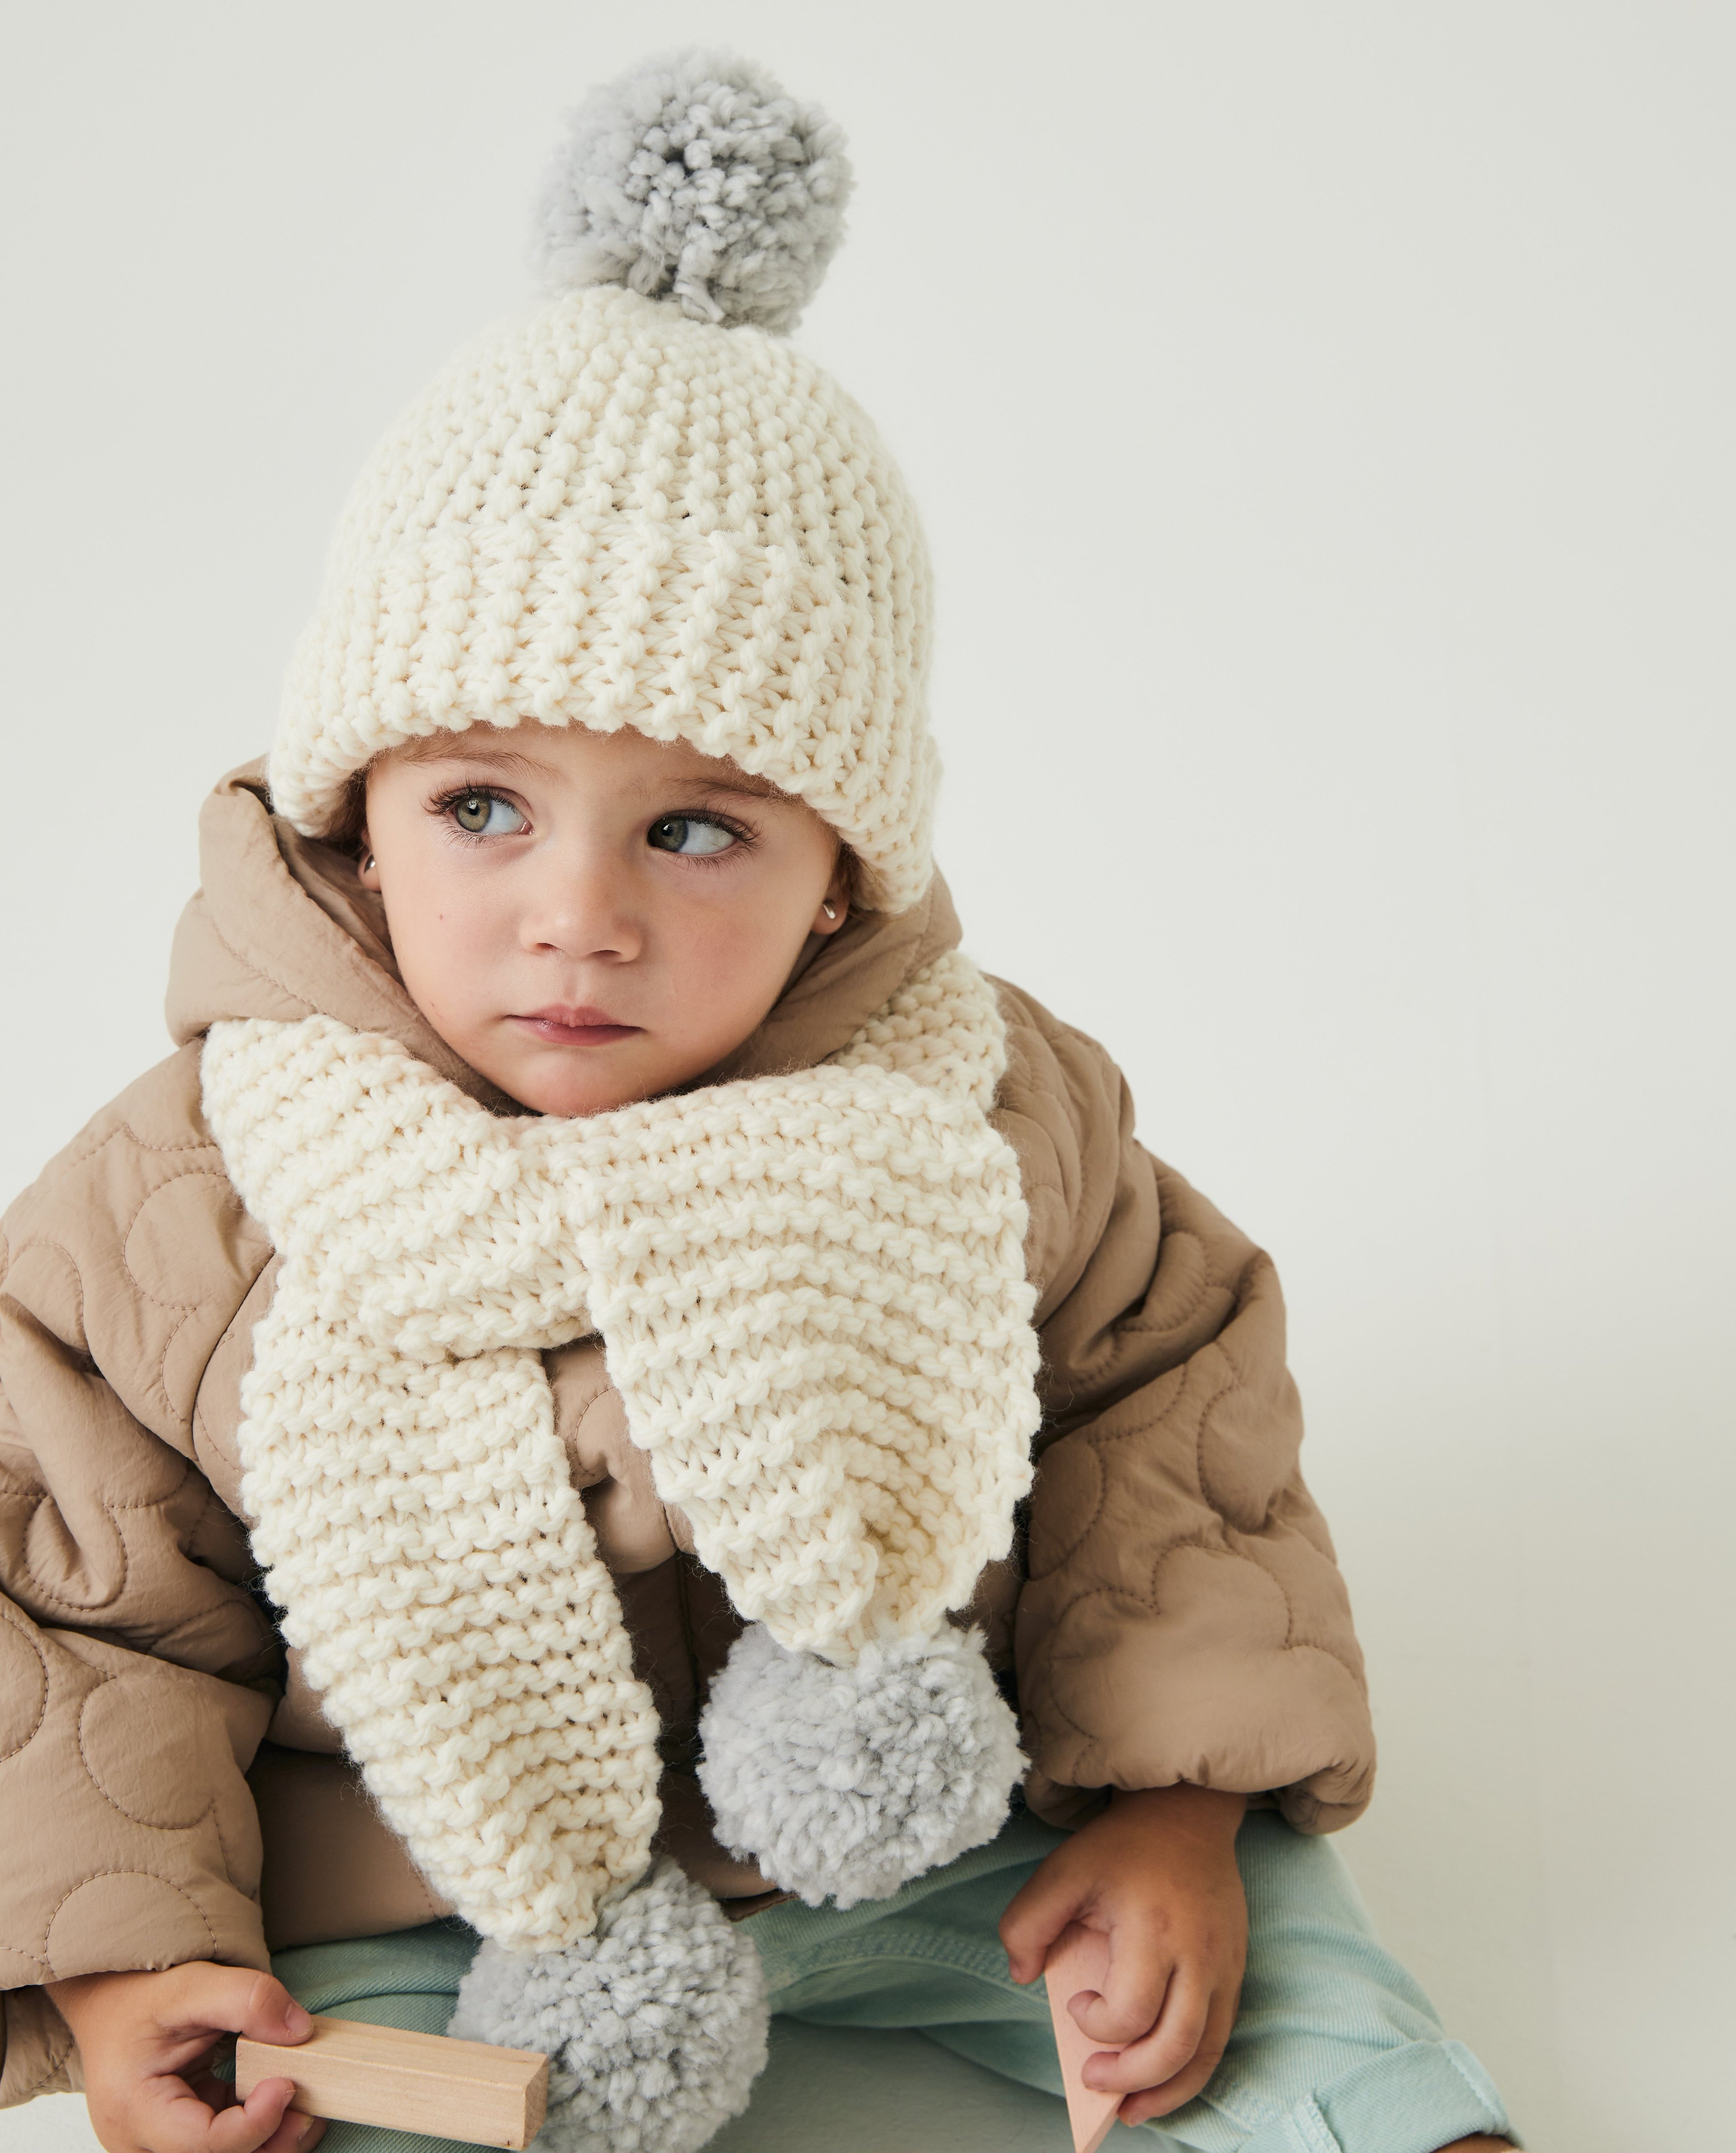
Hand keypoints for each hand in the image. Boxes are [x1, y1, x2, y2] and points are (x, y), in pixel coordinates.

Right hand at [45, 1962, 324, 2152]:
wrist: (113, 2007)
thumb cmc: (144, 1999)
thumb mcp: (193, 1984)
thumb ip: (247, 1998)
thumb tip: (300, 2031)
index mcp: (133, 2109)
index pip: (203, 2142)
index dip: (255, 2122)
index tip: (288, 2084)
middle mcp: (139, 2143)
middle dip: (269, 2139)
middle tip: (310, 2106)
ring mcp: (158, 2147)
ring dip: (269, 2140)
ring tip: (304, 2107)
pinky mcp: (179, 2142)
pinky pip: (223, 2148)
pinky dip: (256, 2130)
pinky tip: (280, 2102)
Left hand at [1000, 1783, 1247, 2127]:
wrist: (1187, 1813)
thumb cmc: (1122, 1847)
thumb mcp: (1062, 1869)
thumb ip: (1027, 1922)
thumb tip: (1022, 1975)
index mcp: (1154, 1928)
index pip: (1132, 2010)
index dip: (1097, 2024)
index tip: (1076, 2004)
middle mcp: (1199, 1954)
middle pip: (1175, 2045)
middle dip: (1132, 2078)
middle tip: (1093, 2078)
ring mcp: (1224, 1966)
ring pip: (1205, 2054)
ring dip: (1167, 2092)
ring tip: (1129, 2108)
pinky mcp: (1236, 1971)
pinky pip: (1220, 2038)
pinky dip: (1192, 2071)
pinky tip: (1162, 2083)